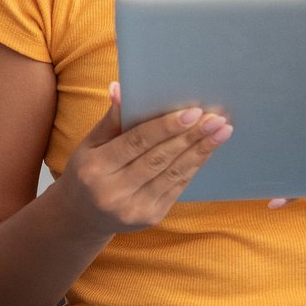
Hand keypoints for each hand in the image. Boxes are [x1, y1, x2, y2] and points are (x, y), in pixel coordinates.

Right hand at [55, 82, 233, 234]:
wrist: (84, 216)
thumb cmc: (89, 170)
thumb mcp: (91, 144)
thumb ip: (111, 119)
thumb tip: (121, 88)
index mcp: (95, 169)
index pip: (136, 142)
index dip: (166, 127)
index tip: (193, 112)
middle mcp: (113, 193)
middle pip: (159, 159)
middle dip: (191, 136)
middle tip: (216, 118)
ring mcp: (134, 209)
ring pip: (173, 174)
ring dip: (200, 151)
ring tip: (221, 131)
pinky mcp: (150, 218)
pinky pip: (177, 187)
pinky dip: (194, 165)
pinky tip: (207, 149)